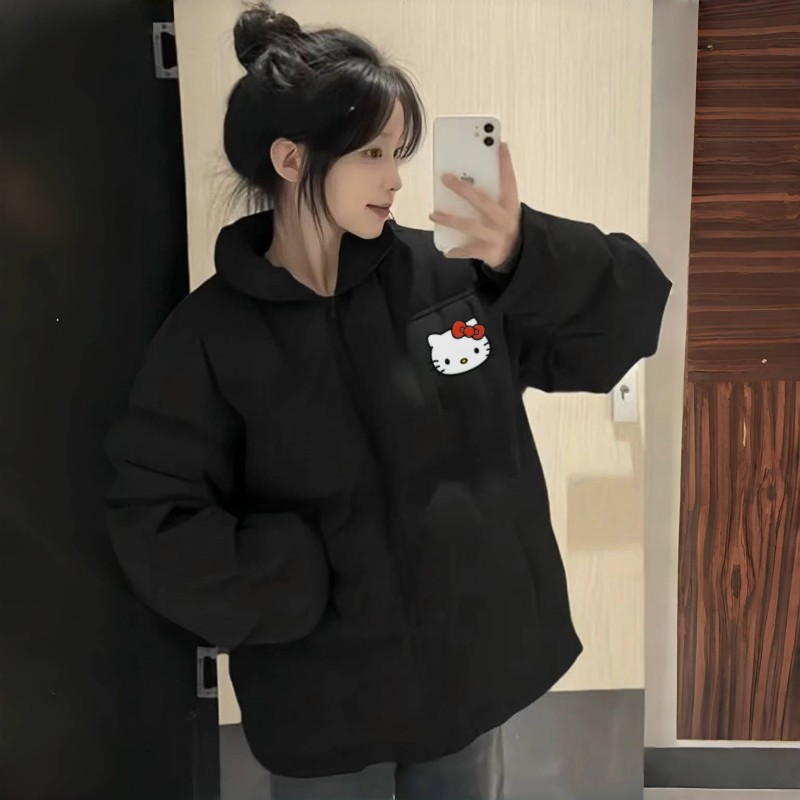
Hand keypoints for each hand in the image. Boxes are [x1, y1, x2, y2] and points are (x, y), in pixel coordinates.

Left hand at [429, 141, 521, 268]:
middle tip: (445, 177)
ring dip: (449, 219)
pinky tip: (446, 250)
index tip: (500, 144)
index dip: (505, 162)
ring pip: (470, 226)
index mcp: (510, 205)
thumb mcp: (504, 207)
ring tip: (433, 214)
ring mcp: (496, 236)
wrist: (516, 254)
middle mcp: (504, 219)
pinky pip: (469, 250)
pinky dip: (457, 250)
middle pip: (482, 201)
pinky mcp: (489, 252)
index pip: (509, 180)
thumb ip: (493, 192)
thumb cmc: (504, 224)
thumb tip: (472, 170)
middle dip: (463, 189)